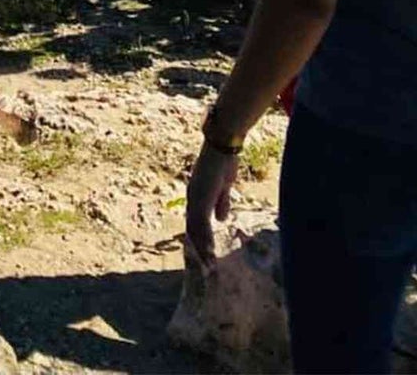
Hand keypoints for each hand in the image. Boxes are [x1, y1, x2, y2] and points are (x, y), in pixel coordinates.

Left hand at [185, 142, 238, 267]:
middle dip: (199, 249)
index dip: (201, 238)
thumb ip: (221, 202)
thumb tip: (221, 220)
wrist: (222, 147)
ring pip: (196, 230)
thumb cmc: (223, 163)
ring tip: (209, 266)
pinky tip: (210, 252)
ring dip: (202, 249)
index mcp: (198, 195)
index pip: (196, 221)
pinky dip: (205, 239)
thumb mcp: (224, 187)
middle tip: (206, 268)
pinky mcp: (201, 198)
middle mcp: (192, 198)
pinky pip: (202, 224)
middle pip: (193, 228)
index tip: (206, 254)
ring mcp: (195, 198)